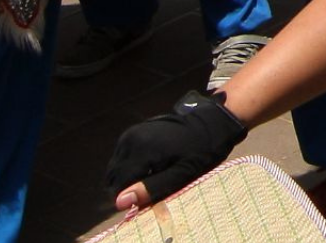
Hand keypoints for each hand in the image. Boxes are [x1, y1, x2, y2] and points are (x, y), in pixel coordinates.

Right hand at [106, 90, 247, 210]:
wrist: (212, 123)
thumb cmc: (201, 151)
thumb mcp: (182, 174)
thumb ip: (151, 188)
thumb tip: (119, 203)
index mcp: (141, 150)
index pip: (118, 185)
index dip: (130, 198)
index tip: (149, 199)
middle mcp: (130, 139)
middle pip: (113, 176)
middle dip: (128, 187)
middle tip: (152, 189)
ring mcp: (130, 134)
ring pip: (116, 168)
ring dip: (129, 177)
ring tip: (155, 176)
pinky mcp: (133, 132)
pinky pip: (122, 157)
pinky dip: (131, 166)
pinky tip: (151, 166)